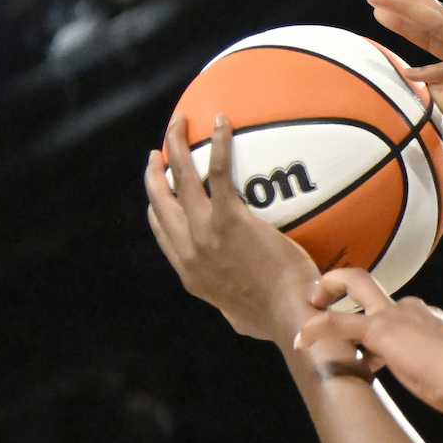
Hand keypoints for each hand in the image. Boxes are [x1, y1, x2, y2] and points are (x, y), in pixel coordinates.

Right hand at [145, 111, 322, 341]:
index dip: (157, 205)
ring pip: (180, 180)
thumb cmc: (277, 320)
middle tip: (158, 151)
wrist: (286, 316)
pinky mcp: (229, 219)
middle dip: (156, 172)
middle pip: (161, 201)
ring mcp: (206, 233)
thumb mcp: (243, 317)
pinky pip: (217, 172)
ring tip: (179, 122)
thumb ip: (238, 304)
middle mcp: (190, 250)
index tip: (158, 190)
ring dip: (175, 146)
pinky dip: (217, 144)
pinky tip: (221, 122)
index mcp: (191, 272)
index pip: (162, 231)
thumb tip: (247, 306)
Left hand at [294, 268, 442, 420]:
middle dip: (340, 285)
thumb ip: (442, 364)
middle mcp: (411, 308)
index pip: (392, 313)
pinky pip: (338, 323)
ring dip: (325, 296)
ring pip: (354, 286)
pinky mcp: (382, 331)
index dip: (375, 330)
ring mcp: (397, 316)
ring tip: (305, 328)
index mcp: (428, 317)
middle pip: (368, 282)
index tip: (370, 358)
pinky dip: (317, 328)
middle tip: (321, 300)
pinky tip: (301, 340)